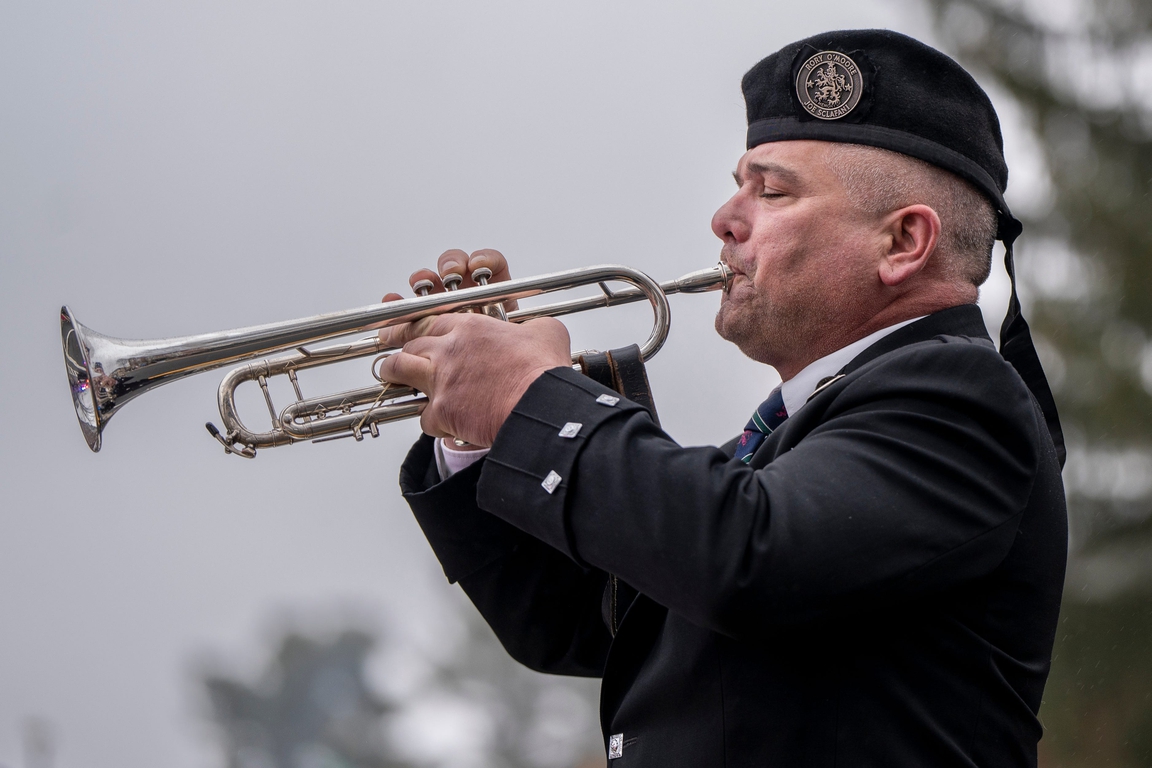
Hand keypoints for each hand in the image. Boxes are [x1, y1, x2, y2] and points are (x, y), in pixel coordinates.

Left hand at [377, 250, 571, 446]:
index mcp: (471, 328)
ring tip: (390, 376)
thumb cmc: (543, 371)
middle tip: (391, 345)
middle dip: (397, 344)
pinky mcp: (442, 411)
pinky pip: (423, 417)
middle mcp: (449, 350)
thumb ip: (533, 328)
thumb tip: (539, 330)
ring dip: (392, 373)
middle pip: (409, 342)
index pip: (431, 320)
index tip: (407, 326)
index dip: (415, 323)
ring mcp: (441, 380)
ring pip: (399, 370)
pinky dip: (430, 421)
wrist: (538, 406)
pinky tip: (440, 423)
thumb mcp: (546, 333)